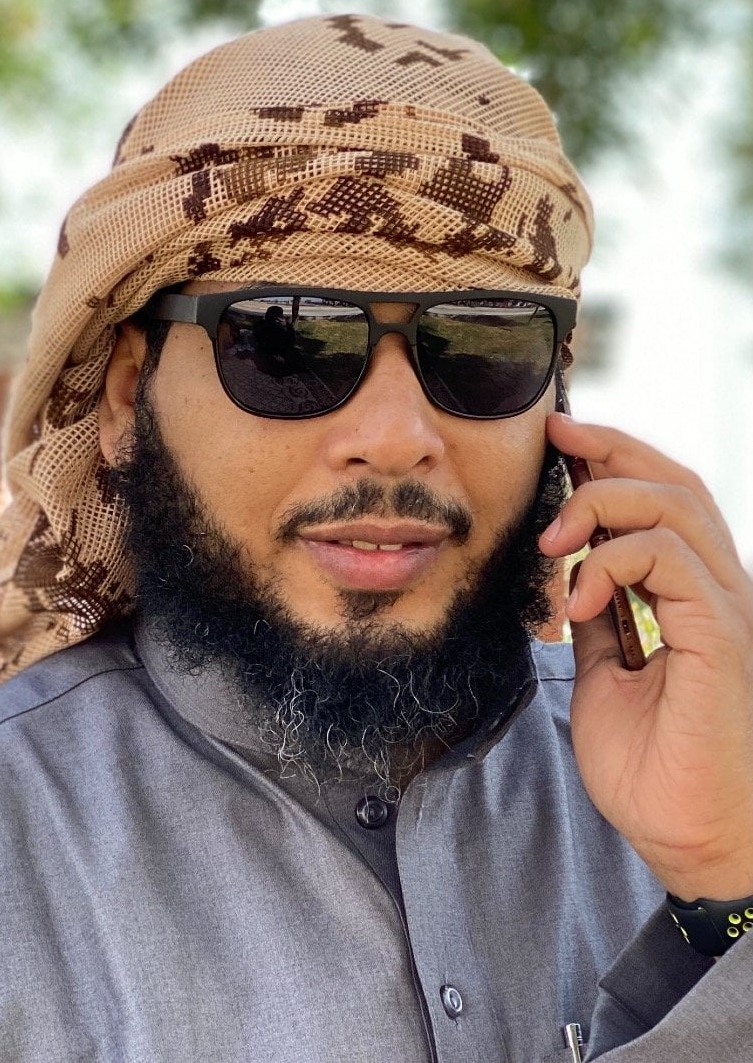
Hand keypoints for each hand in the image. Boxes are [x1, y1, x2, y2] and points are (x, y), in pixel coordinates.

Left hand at [540, 413, 752, 900]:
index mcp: (687, 597)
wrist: (688, 840)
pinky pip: (669, 561)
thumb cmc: (653, 769)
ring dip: (602, 502)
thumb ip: (598, 623)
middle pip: (676, 483)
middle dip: (611, 448)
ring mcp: (724, 609)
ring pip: (677, 505)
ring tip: (552, 541)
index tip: (559, 440)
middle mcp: (714, 591)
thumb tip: (572, 578)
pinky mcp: (722, 635)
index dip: (613, 459)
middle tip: (554, 436)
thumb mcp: (602, 678)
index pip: (660, 502)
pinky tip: (578, 599)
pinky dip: (613, 561)